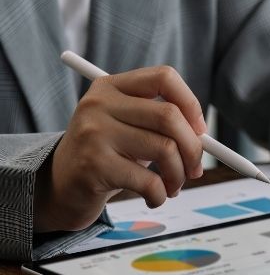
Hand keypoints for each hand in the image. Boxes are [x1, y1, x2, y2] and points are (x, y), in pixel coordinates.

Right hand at [34, 66, 206, 231]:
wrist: (60, 185)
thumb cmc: (107, 154)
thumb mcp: (130, 128)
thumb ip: (163, 124)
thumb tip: (204, 138)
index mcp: (111, 86)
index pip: (164, 77)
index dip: (191, 104)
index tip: (200, 131)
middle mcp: (99, 104)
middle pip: (169, 116)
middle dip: (193, 148)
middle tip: (195, 169)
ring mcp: (94, 133)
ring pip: (165, 149)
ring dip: (179, 175)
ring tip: (173, 186)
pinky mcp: (94, 165)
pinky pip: (149, 181)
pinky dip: (161, 194)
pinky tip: (155, 197)